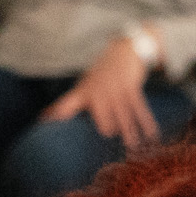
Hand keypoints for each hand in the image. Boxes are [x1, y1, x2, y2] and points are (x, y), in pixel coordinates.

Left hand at [39, 36, 168, 148]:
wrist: (123, 50)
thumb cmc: (100, 74)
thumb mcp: (82, 85)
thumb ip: (67, 104)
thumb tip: (43, 118)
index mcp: (83, 92)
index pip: (67, 104)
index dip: (57, 113)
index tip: (47, 123)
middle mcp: (98, 91)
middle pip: (102, 114)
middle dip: (107, 125)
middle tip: (109, 135)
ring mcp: (115, 89)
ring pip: (122, 114)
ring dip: (129, 130)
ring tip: (133, 146)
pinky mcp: (131, 87)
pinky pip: (140, 107)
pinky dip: (146, 121)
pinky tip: (152, 133)